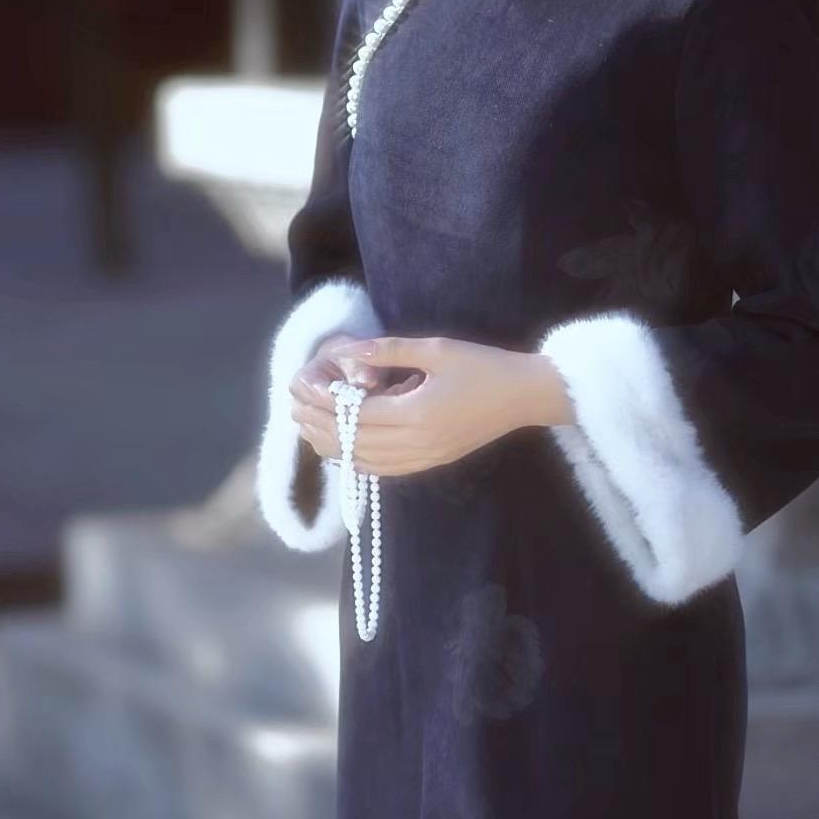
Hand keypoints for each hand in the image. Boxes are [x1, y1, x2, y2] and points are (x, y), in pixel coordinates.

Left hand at [290, 333, 553, 477]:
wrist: (525, 396)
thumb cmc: (484, 366)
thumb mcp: (436, 349)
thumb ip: (389, 351)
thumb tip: (348, 350)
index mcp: (417, 414)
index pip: (355, 415)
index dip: (324, 404)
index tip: (300, 388)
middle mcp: (417, 443)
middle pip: (354, 442)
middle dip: (319, 425)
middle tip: (293, 408)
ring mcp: (425, 457)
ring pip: (365, 461)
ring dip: (333, 446)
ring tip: (307, 428)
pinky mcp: (432, 462)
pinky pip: (384, 469)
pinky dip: (357, 460)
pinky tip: (342, 449)